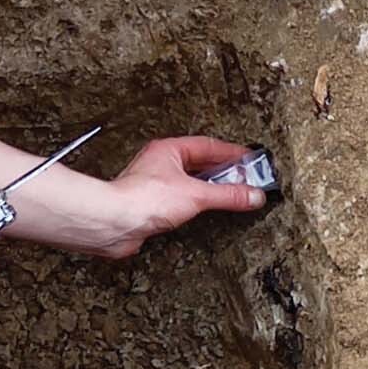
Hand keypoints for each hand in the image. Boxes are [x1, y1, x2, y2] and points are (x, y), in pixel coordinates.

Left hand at [91, 136, 269, 259]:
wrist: (116, 222)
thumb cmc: (143, 199)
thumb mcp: (196, 195)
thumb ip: (228, 195)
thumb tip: (252, 194)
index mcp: (169, 150)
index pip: (208, 146)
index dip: (232, 152)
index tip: (249, 159)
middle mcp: (161, 163)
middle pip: (200, 163)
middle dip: (224, 171)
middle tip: (244, 178)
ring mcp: (156, 184)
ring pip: (190, 180)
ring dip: (210, 187)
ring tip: (229, 193)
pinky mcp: (153, 204)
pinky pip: (182, 198)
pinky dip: (198, 202)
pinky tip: (204, 209)